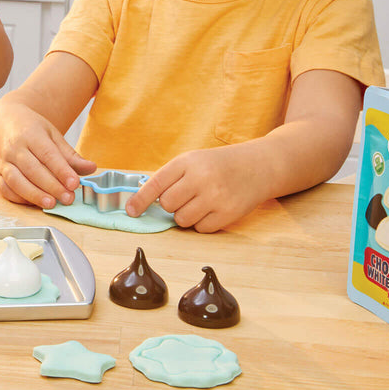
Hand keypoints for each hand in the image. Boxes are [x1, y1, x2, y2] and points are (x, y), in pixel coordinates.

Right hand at [0, 101, 95, 209]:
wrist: (5, 122)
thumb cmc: (31, 129)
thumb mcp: (53, 135)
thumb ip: (70, 155)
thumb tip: (91, 168)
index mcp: (30, 134)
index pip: (48, 154)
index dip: (61, 171)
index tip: (74, 183)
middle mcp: (14, 147)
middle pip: (33, 169)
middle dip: (52, 186)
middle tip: (68, 198)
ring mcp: (3, 160)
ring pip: (16, 180)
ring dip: (34, 194)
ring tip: (51, 204)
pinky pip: (5, 188)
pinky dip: (18, 197)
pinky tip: (33, 202)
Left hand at [127, 145, 269, 232]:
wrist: (257, 166)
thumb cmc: (217, 165)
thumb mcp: (192, 161)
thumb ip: (170, 178)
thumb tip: (141, 202)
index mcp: (187, 161)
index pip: (156, 184)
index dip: (140, 200)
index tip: (131, 212)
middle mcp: (201, 178)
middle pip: (167, 205)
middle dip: (171, 205)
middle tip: (185, 196)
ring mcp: (215, 197)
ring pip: (182, 220)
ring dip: (185, 215)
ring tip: (199, 202)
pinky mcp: (228, 213)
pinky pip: (201, 229)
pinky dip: (202, 223)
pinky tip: (212, 209)